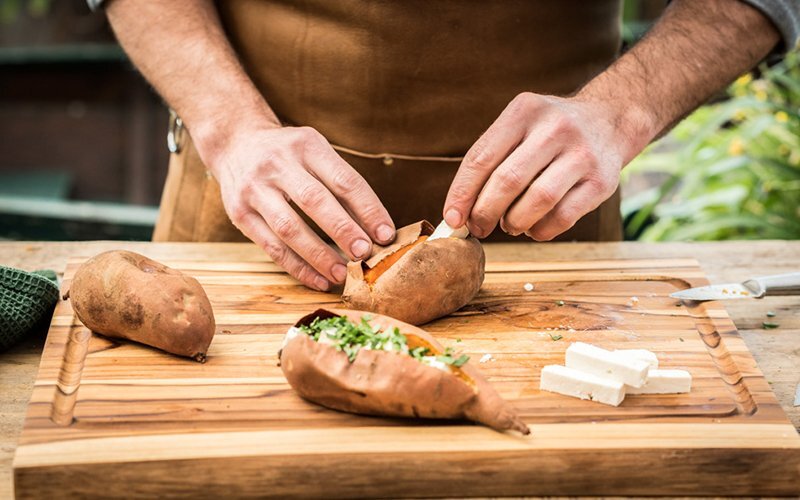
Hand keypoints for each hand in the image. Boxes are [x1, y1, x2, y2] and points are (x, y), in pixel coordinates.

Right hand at [206, 125, 394, 290]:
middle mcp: (278, 164)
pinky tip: (318, 280)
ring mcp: (254, 189)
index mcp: (306, 145)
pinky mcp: (239, 214)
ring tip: (341, 274)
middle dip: (343, 231)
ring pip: (289, 228)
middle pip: (314, 201)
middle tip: (364, 254)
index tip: (386, 234)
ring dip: (318, 255)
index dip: (368, 209)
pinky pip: (271, 247)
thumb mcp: (316, 154)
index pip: (343, 180)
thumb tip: (377, 229)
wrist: (235, 143)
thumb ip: (342, 186)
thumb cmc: (289, 155)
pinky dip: (297, 267)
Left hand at [443, 92, 639, 240]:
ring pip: (537, 201)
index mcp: (524, 111)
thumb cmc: (549, 131)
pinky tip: (533, 227)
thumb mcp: (520, 124)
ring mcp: (581, 154)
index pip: (481, 158)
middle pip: (507, 181)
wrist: (610, 120)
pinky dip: (540, 230)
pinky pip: (563, 217)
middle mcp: (555, 128)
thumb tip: (459, 211)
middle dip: (485, 212)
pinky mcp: (601, 182)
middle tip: (478, 227)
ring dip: (514, 222)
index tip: (452, 218)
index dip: (462, 193)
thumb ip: (491, 159)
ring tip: (509, 225)